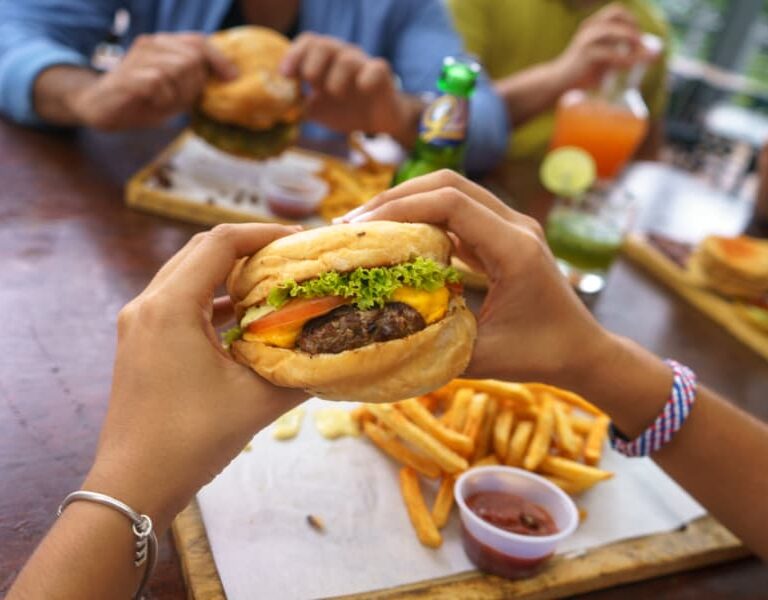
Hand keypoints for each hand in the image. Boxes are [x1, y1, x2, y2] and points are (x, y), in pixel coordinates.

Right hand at [68, 33, 236, 129]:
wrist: (101, 108)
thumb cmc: (143, 101)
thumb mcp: (177, 92)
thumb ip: (196, 83)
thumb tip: (228, 80)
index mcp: (164, 45)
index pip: (199, 41)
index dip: (219, 59)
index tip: (232, 78)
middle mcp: (152, 44)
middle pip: (193, 58)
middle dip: (195, 84)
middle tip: (180, 99)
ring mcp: (139, 56)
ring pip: (179, 68)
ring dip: (179, 93)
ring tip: (165, 101)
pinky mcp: (129, 73)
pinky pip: (160, 82)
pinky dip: (163, 98)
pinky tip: (154, 102)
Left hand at [84, 224, 305, 528]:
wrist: (134, 484)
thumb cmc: (191, 441)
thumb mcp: (256, 401)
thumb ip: (301, 371)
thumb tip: (338, 354)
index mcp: (171, 307)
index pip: (220, 243)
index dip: (264, 234)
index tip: (300, 241)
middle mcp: (148, 305)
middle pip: (201, 251)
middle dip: (249, 248)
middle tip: (291, 258)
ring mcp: (139, 324)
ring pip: (188, 275)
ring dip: (229, 274)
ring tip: (272, 283)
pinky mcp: (140, 342)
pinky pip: (179, 303)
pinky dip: (213, 300)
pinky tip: (244, 318)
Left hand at [280, 33, 419, 144]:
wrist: (377, 123)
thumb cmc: (345, 110)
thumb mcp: (317, 110)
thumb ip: (299, 106)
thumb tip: (279, 108)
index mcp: (324, 60)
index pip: (307, 43)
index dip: (293, 55)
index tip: (285, 75)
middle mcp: (342, 56)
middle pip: (324, 44)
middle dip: (312, 64)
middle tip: (311, 83)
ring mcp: (362, 63)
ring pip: (347, 58)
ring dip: (336, 78)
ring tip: (336, 94)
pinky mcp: (381, 74)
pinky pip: (375, 68)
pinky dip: (365, 78)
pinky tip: (362, 89)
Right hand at [337, 170, 609, 383]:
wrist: (582, 349)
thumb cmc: (539, 356)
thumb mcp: (481, 358)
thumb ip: (433, 343)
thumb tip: (376, 332)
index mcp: (515, 250)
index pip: (452, 204)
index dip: (401, 208)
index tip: (361, 229)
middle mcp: (516, 226)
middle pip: (449, 183)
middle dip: (395, 198)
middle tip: (352, 224)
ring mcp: (513, 225)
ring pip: (453, 191)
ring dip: (408, 202)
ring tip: (366, 227)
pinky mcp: (505, 234)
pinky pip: (460, 211)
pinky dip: (425, 216)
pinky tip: (396, 236)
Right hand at [552, 3, 654, 90]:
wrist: (558, 82)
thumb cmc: (582, 72)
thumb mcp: (604, 58)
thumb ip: (622, 52)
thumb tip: (652, 54)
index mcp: (592, 26)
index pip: (617, 11)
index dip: (632, 21)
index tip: (638, 39)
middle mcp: (589, 28)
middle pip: (617, 13)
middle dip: (633, 27)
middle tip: (639, 45)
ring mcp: (586, 40)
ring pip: (616, 31)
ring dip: (632, 41)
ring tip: (638, 57)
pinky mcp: (585, 55)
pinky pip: (609, 53)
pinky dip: (624, 59)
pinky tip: (629, 66)